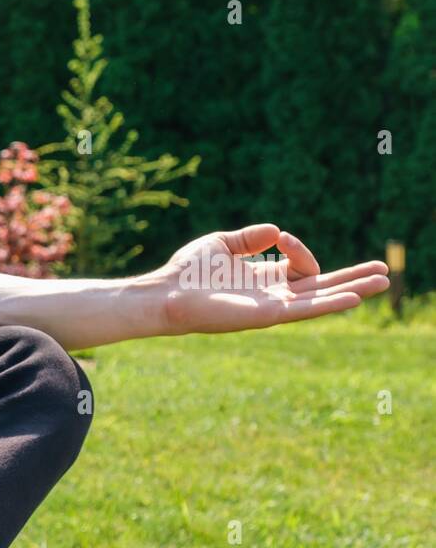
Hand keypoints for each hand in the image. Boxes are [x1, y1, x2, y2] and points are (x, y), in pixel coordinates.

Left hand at [156, 223, 388, 334]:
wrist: (165, 294)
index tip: (280, 238)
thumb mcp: (221, 244)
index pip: (301, 267)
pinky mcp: (264, 317)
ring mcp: (270, 308)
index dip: (300, 249)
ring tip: (381, 282)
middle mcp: (271, 296)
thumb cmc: (186, 272)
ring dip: (351, 290)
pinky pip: (303, 310)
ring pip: (319, 299)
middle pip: (321, 287)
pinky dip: (329, 303)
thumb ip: (250, 237)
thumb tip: (277, 230)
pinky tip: (352, 298)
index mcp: (263, 279)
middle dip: (352, 278)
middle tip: (384, 271)